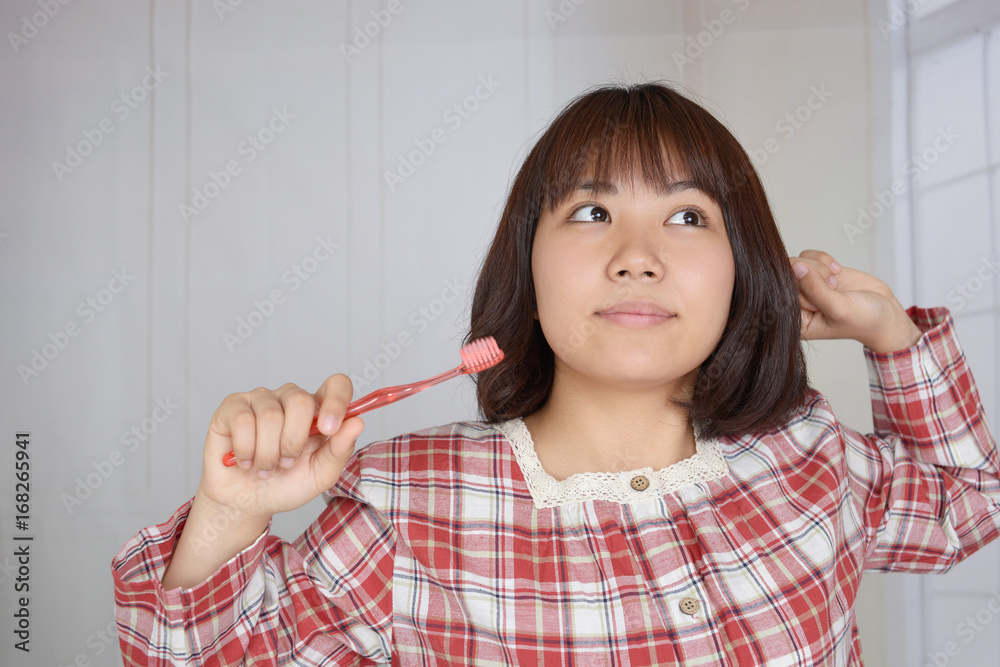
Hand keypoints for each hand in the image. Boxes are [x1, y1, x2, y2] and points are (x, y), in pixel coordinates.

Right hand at [196, 374, 365, 521]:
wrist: (247, 503)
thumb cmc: (286, 484)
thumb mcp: (320, 474)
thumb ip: (340, 449)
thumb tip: (357, 422)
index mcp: (318, 410)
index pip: (336, 385)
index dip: (336, 401)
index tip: (329, 429)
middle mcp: (290, 398)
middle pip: (301, 401)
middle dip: (293, 442)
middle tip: (286, 463)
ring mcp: (261, 399)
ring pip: (270, 416)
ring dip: (268, 453)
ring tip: (265, 467)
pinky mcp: (233, 406)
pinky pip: (243, 420)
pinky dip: (246, 450)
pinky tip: (245, 460)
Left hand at [789, 250, 922, 353]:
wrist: (885, 312)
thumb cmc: (863, 320)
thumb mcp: (838, 308)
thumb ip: (815, 289)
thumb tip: (795, 267)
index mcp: (795, 320)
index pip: (780, 293)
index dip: (801, 287)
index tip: (822, 295)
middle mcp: (795, 303)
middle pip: (786, 274)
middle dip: (812, 275)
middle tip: (833, 287)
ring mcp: (805, 286)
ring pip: (796, 261)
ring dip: (819, 267)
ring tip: (836, 283)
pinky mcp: (816, 272)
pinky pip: (808, 255)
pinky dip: (824, 259)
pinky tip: (837, 272)